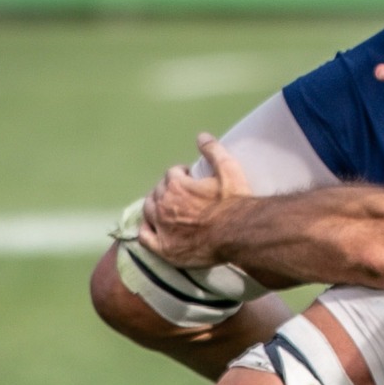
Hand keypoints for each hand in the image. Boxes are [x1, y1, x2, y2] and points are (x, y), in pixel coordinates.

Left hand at [138, 133, 252, 266]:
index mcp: (176, 185)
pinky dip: (146, 230)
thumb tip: (201, 136)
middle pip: (158, 192)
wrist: (238, 234)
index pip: (172, 174)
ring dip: (156, 206)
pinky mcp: (163, 248)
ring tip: (169, 209)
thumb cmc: (235, 203)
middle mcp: (164, 205)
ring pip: (149, 210)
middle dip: (168, 190)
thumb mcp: (229, 170)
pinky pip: (144, 237)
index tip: (192, 181)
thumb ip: (214, 151)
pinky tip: (154, 228)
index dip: (182, 175)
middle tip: (184, 196)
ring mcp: (161, 227)